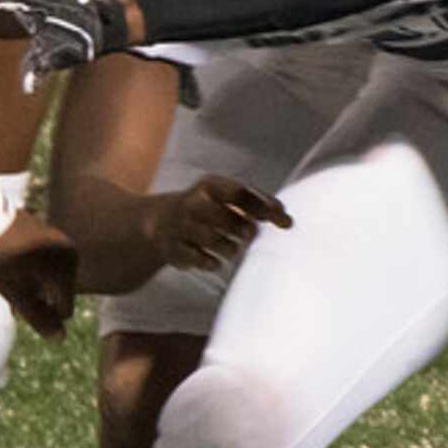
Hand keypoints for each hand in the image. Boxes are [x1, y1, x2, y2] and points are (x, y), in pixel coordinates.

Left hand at [0, 210, 78, 337]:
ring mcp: (59, 240)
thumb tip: (60, 339)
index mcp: (66, 267)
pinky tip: (11, 272)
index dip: (42, 317)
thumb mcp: (14, 292)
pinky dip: (32, 272)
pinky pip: (46, 263)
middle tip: (9, 297)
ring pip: (50, 279)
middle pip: (58, 294)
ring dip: (33, 288)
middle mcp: (69, 252)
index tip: (16, 309)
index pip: (64, 310)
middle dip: (37, 301)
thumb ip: (38, 317)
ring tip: (7, 285)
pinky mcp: (48, 233)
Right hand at [143, 176, 291, 272]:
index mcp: (210, 185)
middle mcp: (193, 203)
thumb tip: (286, 219)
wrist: (160, 222)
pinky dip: (210, 262)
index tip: (285, 221)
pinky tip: (216, 262)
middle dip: (242, 228)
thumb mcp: (227, 198)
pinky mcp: (173, 249)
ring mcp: (180, 226)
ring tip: (232, 249)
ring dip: (229, 247)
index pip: (240, 193)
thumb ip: (256, 205)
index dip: (264, 206)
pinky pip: (197, 258)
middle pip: (224, 216)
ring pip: (211, 239)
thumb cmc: (209, 209)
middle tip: (250, 235)